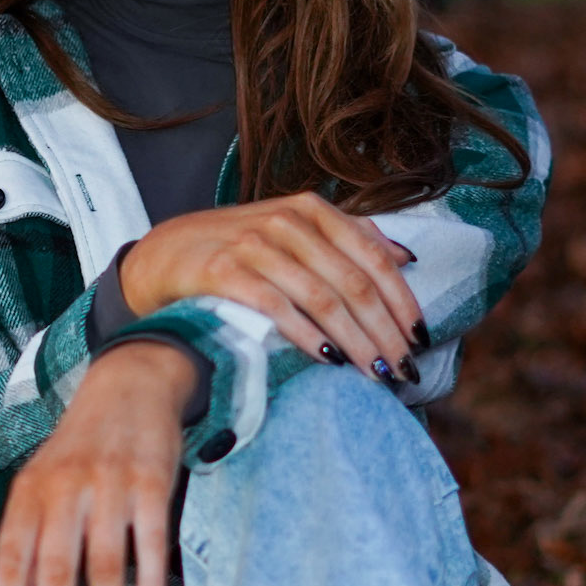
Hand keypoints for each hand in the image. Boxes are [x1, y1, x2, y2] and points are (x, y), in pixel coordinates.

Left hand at [0, 341, 195, 585]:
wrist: (128, 384)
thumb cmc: (79, 451)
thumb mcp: (42, 486)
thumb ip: (32, 541)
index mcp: (28, 494)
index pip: (10, 562)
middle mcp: (63, 489)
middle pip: (57, 571)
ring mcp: (108, 484)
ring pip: (104, 564)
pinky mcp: (151, 480)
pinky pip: (149, 540)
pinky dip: (150, 581)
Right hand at [119, 192, 423, 382]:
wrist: (165, 254)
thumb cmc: (238, 248)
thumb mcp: (294, 230)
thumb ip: (348, 237)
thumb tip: (405, 256)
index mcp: (313, 210)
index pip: (373, 257)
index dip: (402, 301)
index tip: (420, 339)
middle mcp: (288, 221)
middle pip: (353, 283)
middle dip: (385, 331)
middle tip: (404, 369)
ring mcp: (256, 244)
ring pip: (323, 299)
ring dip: (355, 342)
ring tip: (374, 374)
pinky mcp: (225, 271)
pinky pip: (279, 308)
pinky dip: (308, 337)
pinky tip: (329, 361)